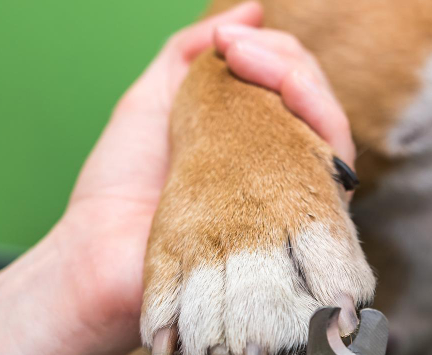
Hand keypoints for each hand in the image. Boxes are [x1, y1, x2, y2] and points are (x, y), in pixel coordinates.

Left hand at [0, 1, 359, 354]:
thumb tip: (251, 9)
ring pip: (332, 130)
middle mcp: (277, 166)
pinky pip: (333, 176)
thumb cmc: (118, 189)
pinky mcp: (298, 231)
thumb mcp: (151, 98)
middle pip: (316, 99)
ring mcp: (290, 200)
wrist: (99, 254)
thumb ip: (190, 52)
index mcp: (249, 139)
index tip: (226, 39)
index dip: (271, 51)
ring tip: (254, 65)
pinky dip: (319, 129)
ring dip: (303, 84)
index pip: (289, 83)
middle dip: (286, 59)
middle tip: (237, 49)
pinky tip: (283, 108)